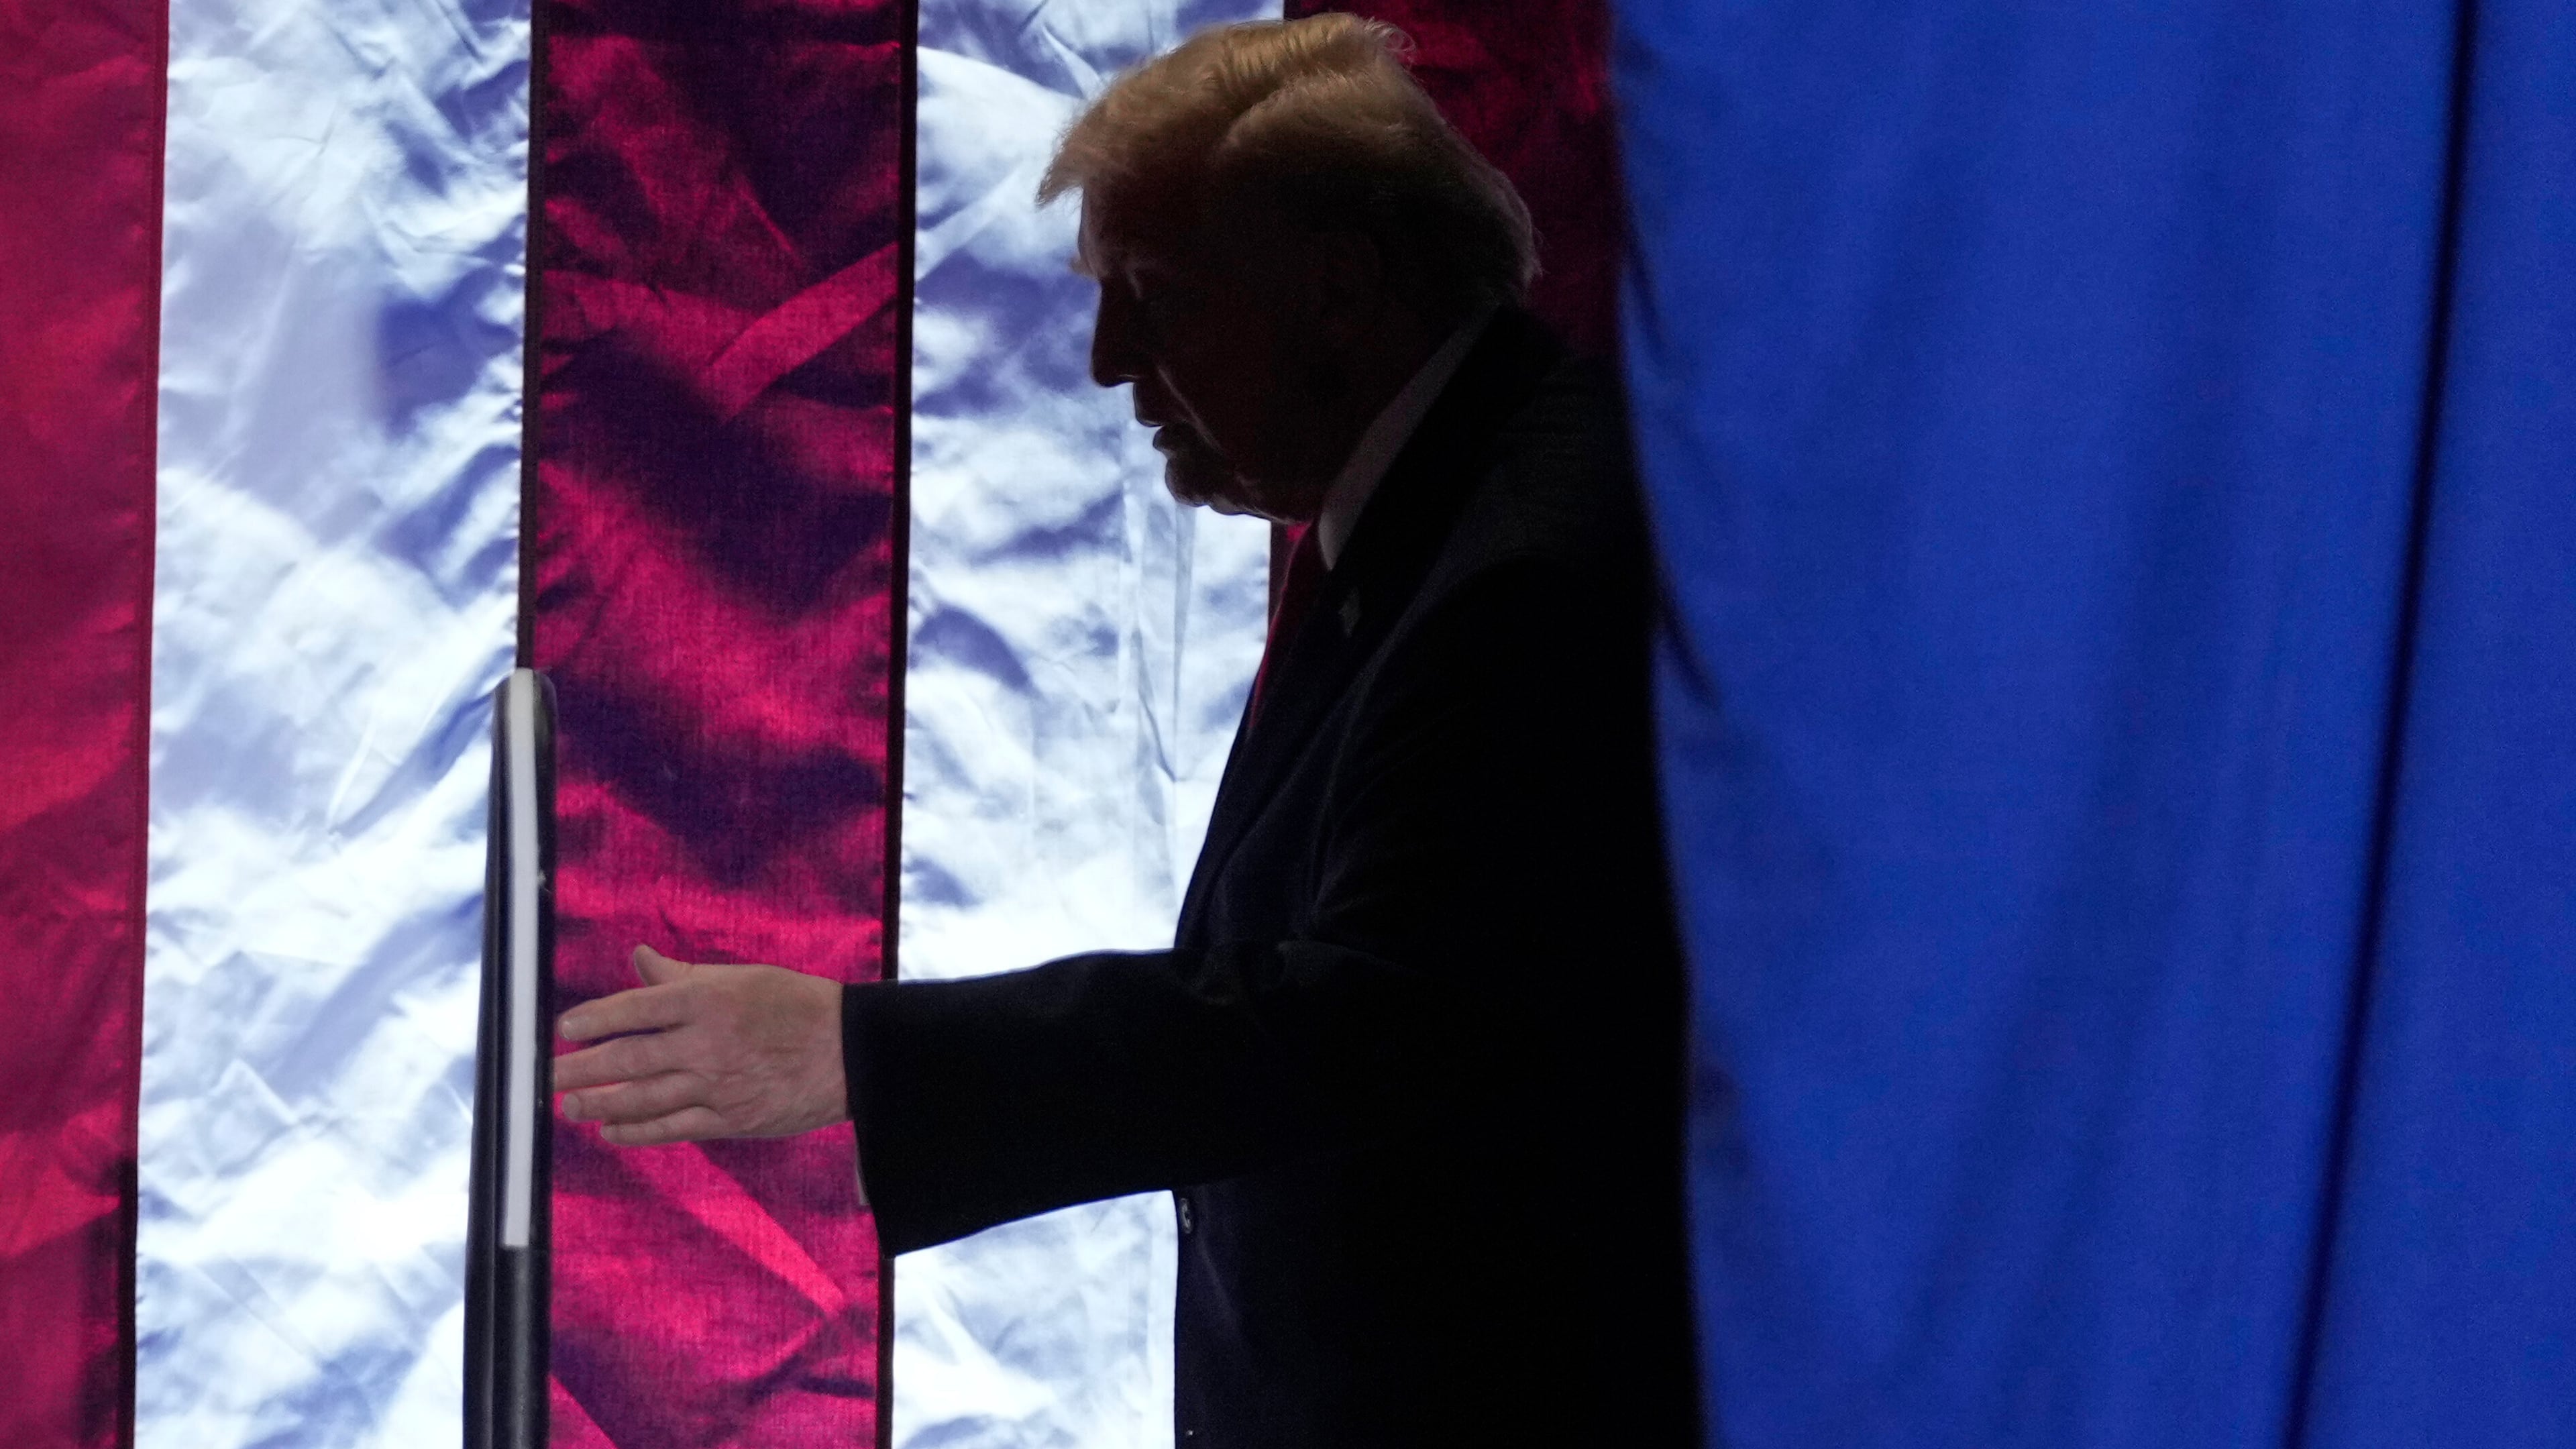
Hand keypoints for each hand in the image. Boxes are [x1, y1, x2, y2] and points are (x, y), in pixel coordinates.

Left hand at [554, 945, 846, 1145]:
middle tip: (548, 1076)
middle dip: (581, 1069)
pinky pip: (671, 1128)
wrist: (851, 1052)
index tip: (564, 1030)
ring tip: (569, 1105)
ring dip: (598, 1104)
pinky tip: (610, 1130)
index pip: (634, 1009)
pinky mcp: (730, 1119)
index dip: (593, 1020)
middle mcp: (706, 1043)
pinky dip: (636, 1131)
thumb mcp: (741, 978)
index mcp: (708, 1000)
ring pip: (642, 1099)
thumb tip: (638, 959)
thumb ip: (684, 976)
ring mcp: (717, 1086)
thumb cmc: (796, 1005)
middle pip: (628, 1059)